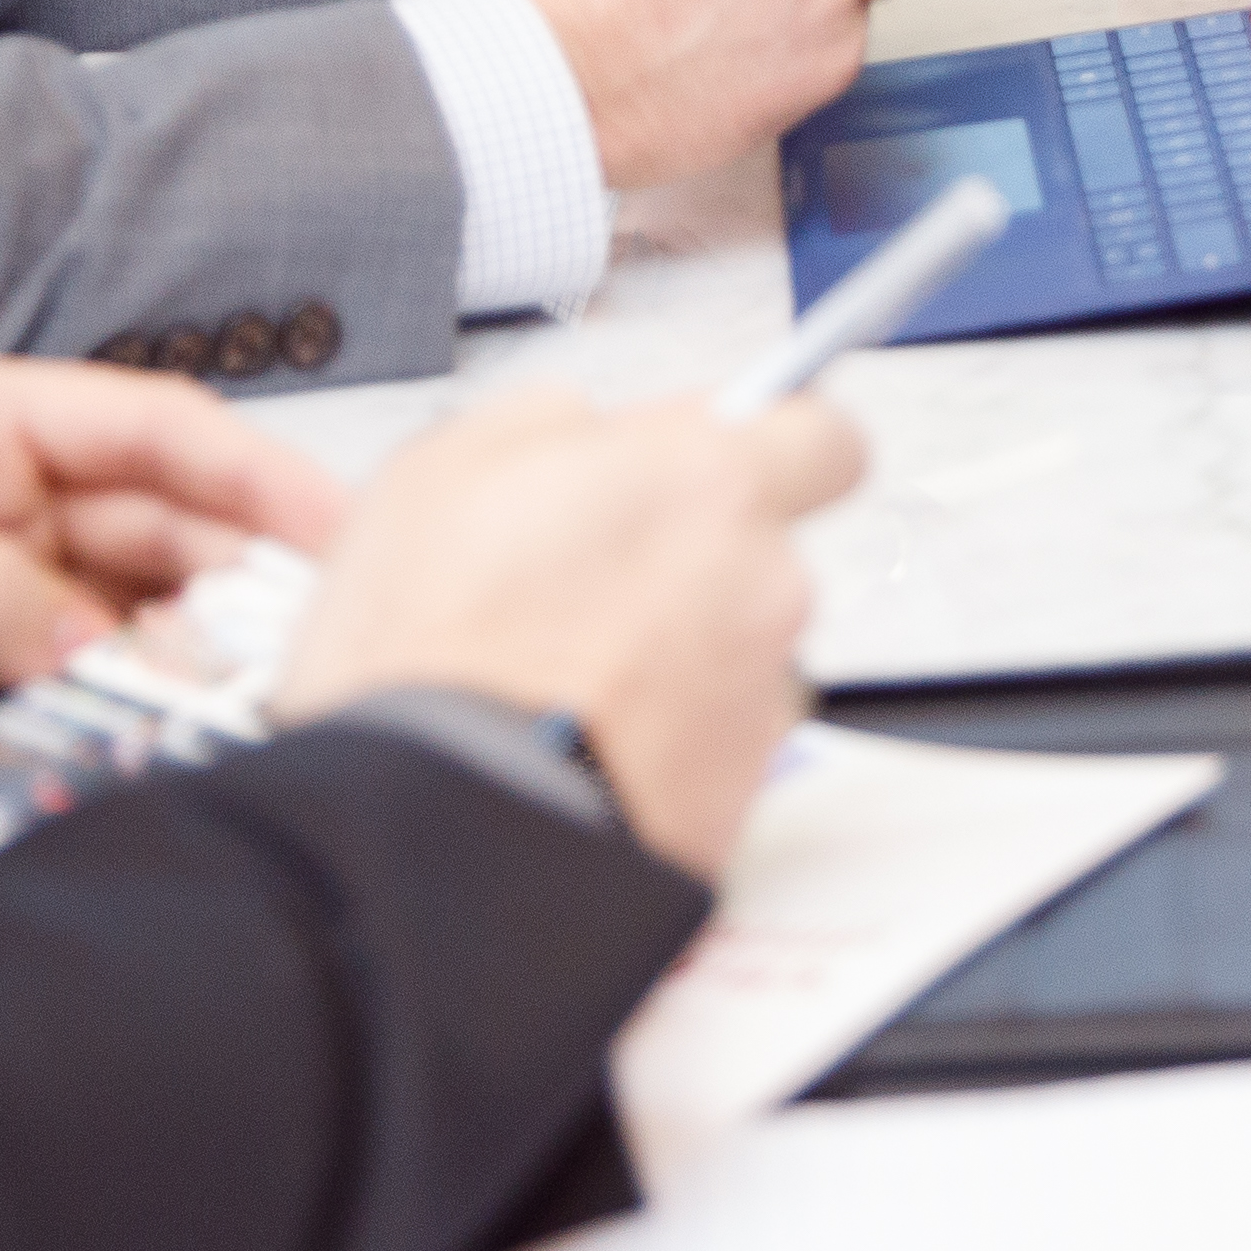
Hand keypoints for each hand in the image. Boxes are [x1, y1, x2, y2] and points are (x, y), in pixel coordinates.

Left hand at [0, 351, 344, 831]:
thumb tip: (93, 636)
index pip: (147, 428)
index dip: (252, 471)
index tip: (338, 527)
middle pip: (159, 527)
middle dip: (240, 577)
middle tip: (315, 641)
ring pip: (128, 613)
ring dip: (188, 654)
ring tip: (253, 703)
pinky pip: (71, 685)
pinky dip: (122, 710)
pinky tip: (162, 740)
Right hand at [272, 391, 863, 879]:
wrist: (433, 830)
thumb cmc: (430, 652)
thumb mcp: (443, 467)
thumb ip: (552, 420)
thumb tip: (590, 429)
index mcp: (708, 482)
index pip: (821, 436)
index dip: (772, 451)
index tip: (718, 470)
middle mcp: (762, 584)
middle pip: (761, 555)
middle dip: (691, 568)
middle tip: (583, 592)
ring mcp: (760, 698)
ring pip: (735, 656)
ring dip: (673, 661)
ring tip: (557, 684)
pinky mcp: (741, 797)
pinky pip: (711, 748)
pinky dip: (660, 746)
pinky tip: (572, 747)